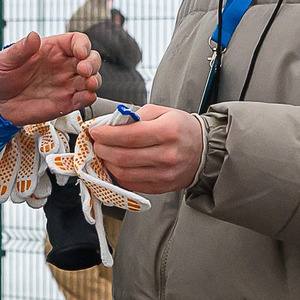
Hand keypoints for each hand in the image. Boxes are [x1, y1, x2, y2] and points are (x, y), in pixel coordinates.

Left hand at [0, 31, 101, 123]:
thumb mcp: (5, 60)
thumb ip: (20, 49)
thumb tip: (33, 36)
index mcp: (52, 50)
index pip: (76, 41)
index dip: (82, 45)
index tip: (79, 52)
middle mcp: (63, 65)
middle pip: (91, 59)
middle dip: (92, 63)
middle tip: (84, 70)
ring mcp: (66, 84)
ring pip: (92, 79)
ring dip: (95, 80)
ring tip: (88, 83)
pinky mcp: (65, 103)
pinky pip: (84, 99)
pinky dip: (88, 98)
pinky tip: (83, 97)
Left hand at [85, 104, 205, 196]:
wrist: (204, 151)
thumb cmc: (181, 129)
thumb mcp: (163, 112)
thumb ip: (136, 116)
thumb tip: (111, 124)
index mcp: (168, 132)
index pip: (129, 135)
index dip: (107, 134)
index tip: (95, 132)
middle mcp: (166, 155)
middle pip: (123, 156)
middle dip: (103, 149)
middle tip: (97, 143)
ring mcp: (163, 174)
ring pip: (123, 173)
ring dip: (107, 163)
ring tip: (105, 153)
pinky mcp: (160, 187)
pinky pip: (130, 184)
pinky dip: (118, 174)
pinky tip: (116, 165)